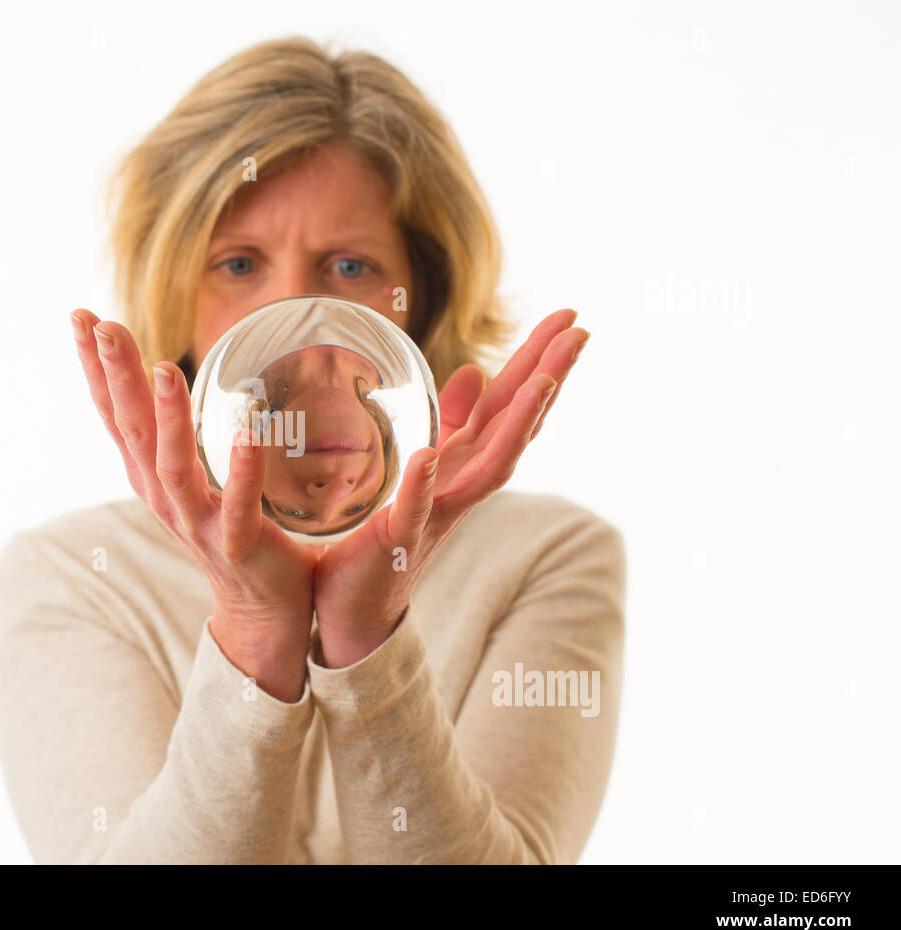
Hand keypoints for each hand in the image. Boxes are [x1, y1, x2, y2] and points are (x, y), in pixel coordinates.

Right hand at [70, 308, 319, 700]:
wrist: (262, 609)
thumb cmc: (231, 531)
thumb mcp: (190, 476)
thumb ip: (177, 430)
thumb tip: (163, 371)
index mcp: (151, 477)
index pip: (115, 414)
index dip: (95, 368)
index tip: (81, 317)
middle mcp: (163, 497)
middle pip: (130, 430)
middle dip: (115, 376)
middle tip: (102, 324)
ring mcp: (196, 523)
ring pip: (172, 465)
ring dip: (166, 417)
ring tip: (164, 368)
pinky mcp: (237, 543)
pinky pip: (236, 504)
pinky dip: (240, 469)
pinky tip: (245, 431)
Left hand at [310, 308, 589, 666]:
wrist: (357, 603)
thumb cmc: (386, 530)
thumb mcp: (423, 461)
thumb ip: (449, 421)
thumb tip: (474, 371)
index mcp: (463, 462)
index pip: (509, 405)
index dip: (539, 361)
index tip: (569, 318)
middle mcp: (461, 486)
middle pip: (515, 427)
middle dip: (549, 379)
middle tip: (581, 332)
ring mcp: (437, 513)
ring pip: (489, 468)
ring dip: (516, 427)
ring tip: (542, 383)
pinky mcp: (399, 539)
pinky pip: (414, 509)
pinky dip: (423, 483)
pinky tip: (429, 455)